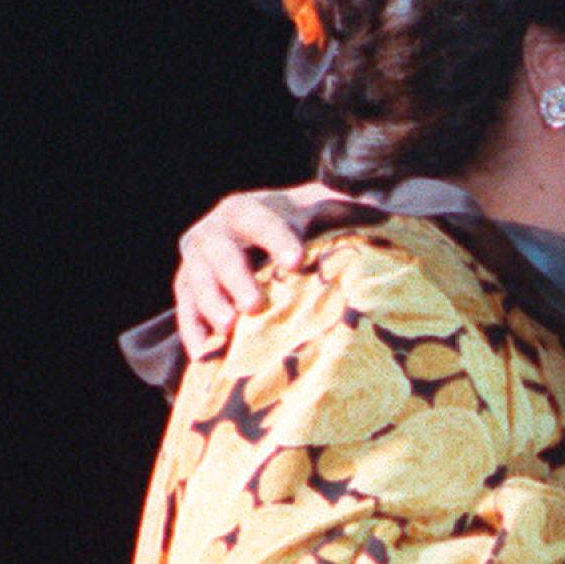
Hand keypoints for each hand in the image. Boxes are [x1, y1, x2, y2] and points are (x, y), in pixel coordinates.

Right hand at [172, 182, 337, 351]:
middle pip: (220, 254)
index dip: (276, 240)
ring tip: (230, 328)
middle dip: (236, 278)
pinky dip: (194, 334)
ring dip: (211, 306)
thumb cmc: (297, 224)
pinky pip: (185, 313)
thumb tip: (380, 211)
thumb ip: (343, 209)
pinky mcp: (186, 293)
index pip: (260, 222)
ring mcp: (195, 264)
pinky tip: (206, 354)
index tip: (295, 262)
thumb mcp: (317, 209)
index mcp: (245, 210)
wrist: (256, 237)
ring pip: (196, 283)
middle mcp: (213, 234)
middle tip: (254, 305)